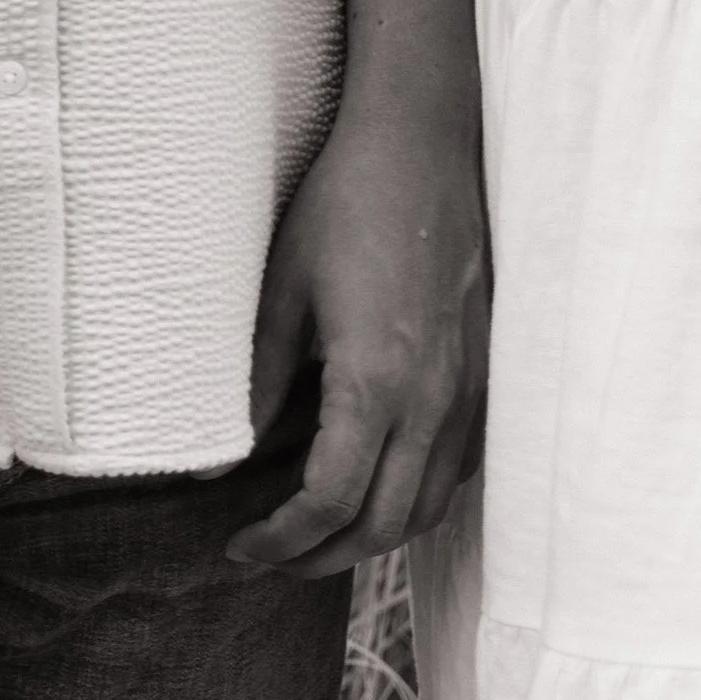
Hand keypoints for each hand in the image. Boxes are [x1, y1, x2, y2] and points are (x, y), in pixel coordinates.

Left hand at [227, 88, 489, 578]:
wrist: (422, 142)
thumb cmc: (347, 202)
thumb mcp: (283, 287)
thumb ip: (254, 381)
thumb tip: (218, 462)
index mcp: (376, 381)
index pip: (330, 503)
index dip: (281, 541)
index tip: (241, 545)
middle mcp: (432, 398)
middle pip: (383, 524)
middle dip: (320, 557)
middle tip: (270, 555)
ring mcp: (466, 388)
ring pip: (429, 507)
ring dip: (372, 536)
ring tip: (319, 533)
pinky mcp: (483, 370)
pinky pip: (458, 468)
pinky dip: (418, 498)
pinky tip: (380, 481)